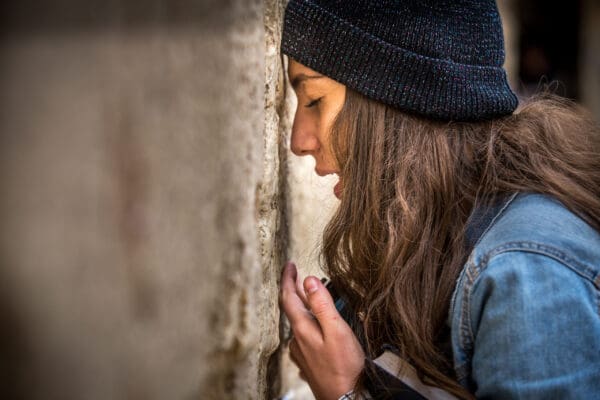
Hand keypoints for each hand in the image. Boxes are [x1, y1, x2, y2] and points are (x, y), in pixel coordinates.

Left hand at [280, 262, 364, 399]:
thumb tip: (308, 280)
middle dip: (293, 289)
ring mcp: (301, 352)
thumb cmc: (344, 367)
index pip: (288, 296)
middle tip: (296, 273)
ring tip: (306, 294)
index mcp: (302, 329)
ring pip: (297, 322)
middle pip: (291, 308)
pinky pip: (302, 335)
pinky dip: (306, 322)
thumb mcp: (337, 330)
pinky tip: (313, 324)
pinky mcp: (308, 362)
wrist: (346, 399)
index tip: (289, 265)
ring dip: (300, 305)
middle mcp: (297, 340)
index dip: (288, 278)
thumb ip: (322, 305)